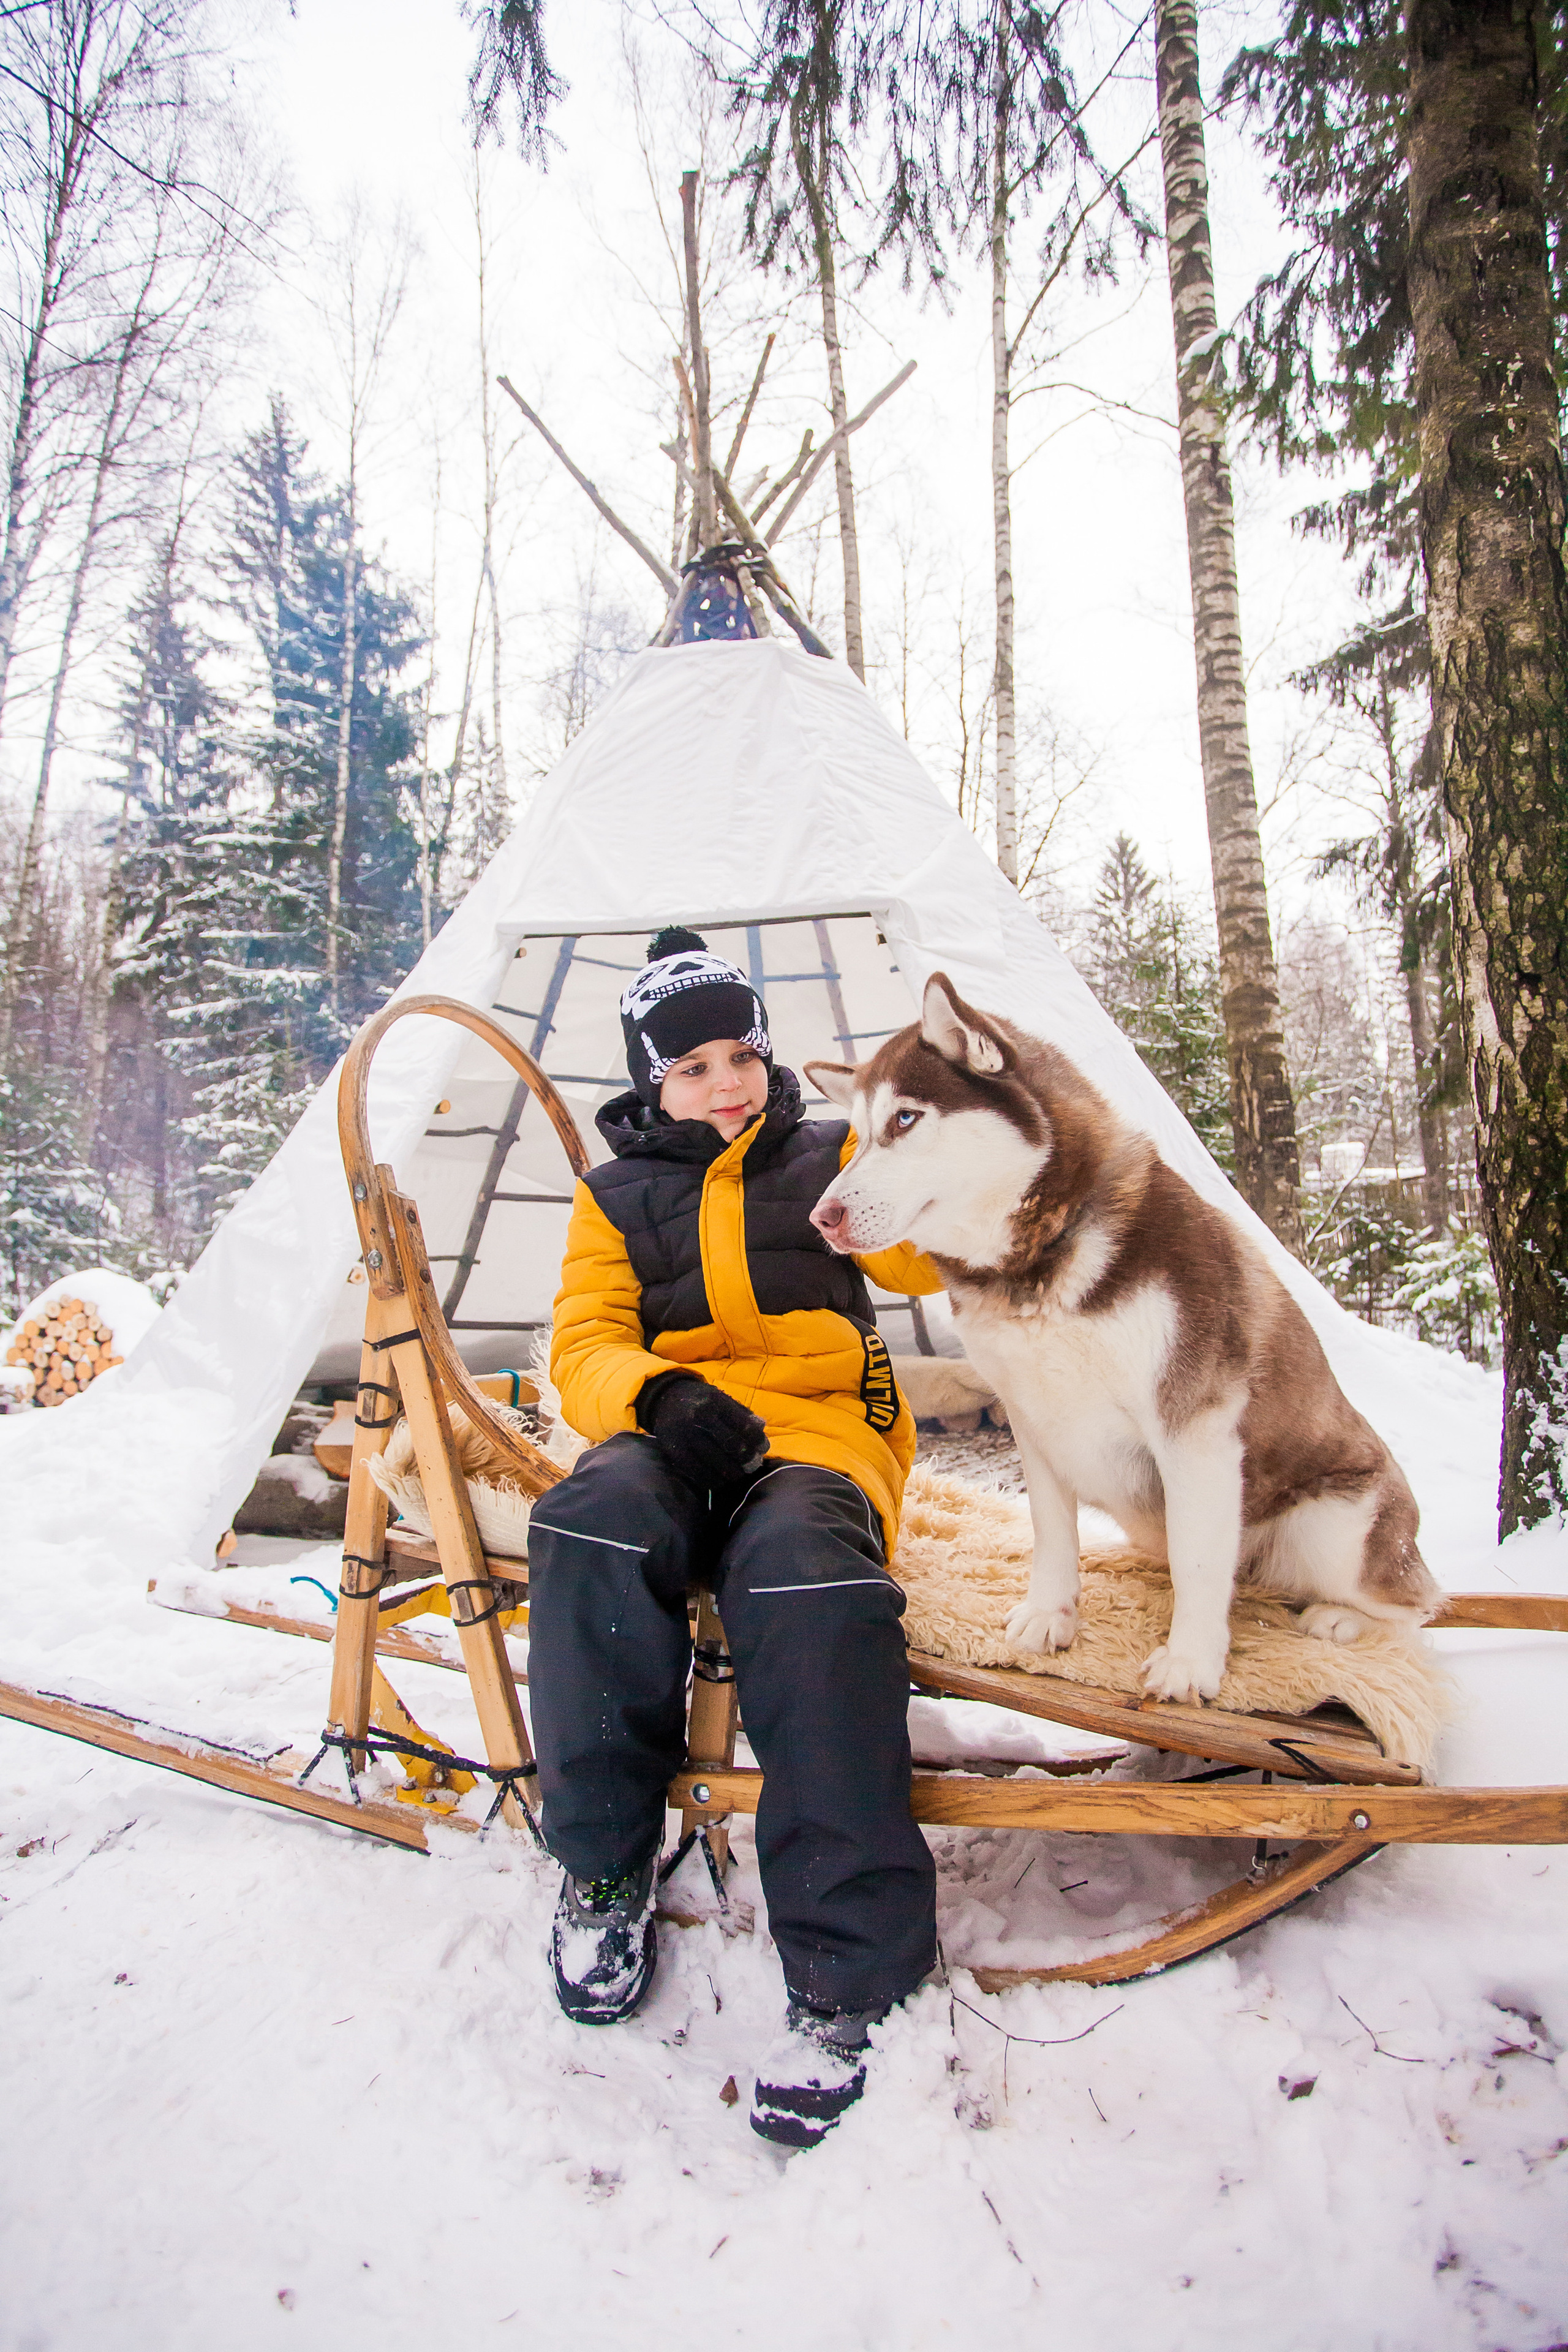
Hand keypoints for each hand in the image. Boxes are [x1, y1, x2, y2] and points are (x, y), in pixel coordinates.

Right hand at [636, 1372, 767, 1485]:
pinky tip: (720, 1481)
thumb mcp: (721, 1398)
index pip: (743, 1425)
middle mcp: (698, 1416)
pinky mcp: (674, 1450)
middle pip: (731, 1445)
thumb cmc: (700, 1400)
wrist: (664, 1399)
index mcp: (714, 1401)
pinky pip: (697, 1472)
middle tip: (752, 1465)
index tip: (763, 1448)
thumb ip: (742, 1413)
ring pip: (715, 1462)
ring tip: (738, 1475)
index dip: (757, 1440)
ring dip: (732, 1473)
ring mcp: (685, 1434)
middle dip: (746, 1459)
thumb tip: (762, 1428)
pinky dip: (712, 1480)